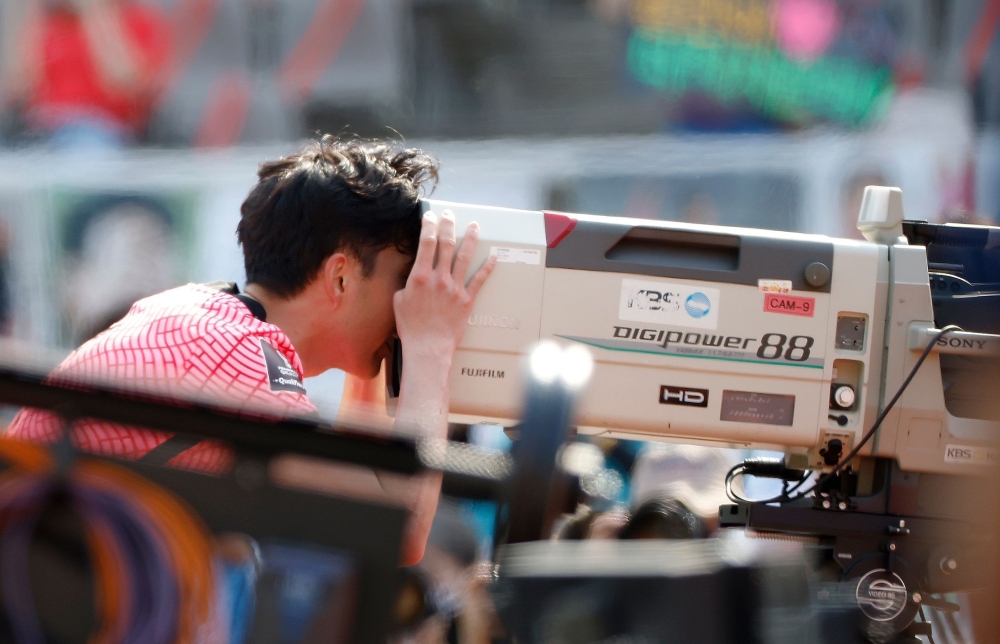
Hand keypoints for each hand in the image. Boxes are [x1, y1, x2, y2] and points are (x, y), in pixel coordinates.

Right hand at [393, 209, 495, 360]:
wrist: (428, 347)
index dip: (428, 225)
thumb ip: (408, 283)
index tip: (430, 216)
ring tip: (475, 226)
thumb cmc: (410, 327)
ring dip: (470, 239)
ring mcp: (455, 288)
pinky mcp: (467, 300)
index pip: (425, 243)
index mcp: (420, 276)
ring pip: (465, 257)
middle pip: (446, 244)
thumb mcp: (399, 300)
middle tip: (450, 214)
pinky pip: (479, 280)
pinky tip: (493, 257)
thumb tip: (414, 274)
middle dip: (448, 225)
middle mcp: (439, 278)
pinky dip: (487, 267)